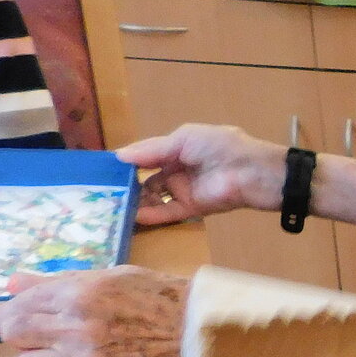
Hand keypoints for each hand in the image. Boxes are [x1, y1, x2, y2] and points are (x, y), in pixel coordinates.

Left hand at [0, 266, 188, 356]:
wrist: (200, 332)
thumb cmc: (158, 297)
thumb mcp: (108, 277)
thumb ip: (56, 282)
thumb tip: (12, 284)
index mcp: (78, 295)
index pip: (14, 310)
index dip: (8, 313)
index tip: (11, 316)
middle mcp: (77, 330)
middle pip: (15, 337)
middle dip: (20, 333)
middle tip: (36, 331)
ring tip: (64, 348)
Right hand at [116, 124, 288, 224]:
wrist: (253, 171)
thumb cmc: (221, 147)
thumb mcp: (184, 139)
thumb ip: (153, 149)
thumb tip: (120, 156)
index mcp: (179, 149)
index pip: (147, 157)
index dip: (128, 163)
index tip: (103, 170)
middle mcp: (180, 169)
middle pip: (148, 180)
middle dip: (128, 186)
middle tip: (102, 192)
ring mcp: (186, 190)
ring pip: (155, 198)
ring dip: (136, 202)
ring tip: (110, 207)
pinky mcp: (194, 208)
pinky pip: (168, 212)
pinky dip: (151, 215)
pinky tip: (132, 217)